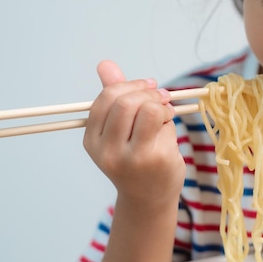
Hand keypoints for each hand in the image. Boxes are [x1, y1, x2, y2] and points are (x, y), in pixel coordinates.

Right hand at [83, 60, 185, 204]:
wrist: (149, 198)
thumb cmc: (134, 158)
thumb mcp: (118, 128)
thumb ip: (113, 95)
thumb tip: (105, 64)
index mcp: (92, 140)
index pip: (106, 99)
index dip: (130, 86)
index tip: (148, 86)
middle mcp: (108, 151)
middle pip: (126, 102)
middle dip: (147, 93)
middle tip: (161, 96)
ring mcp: (132, 157)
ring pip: (148, 109)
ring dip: (161, 105)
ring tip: (165, 113)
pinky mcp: (156, 160)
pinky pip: (165, 125)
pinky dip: (169, 122)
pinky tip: (168, 131)